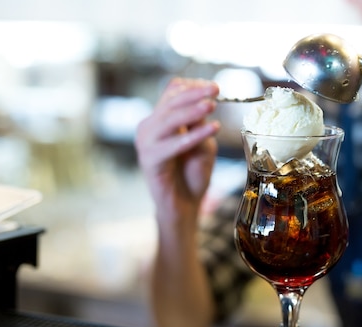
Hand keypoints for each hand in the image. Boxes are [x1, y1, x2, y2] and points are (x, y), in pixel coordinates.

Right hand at [136, 78, 220, 220]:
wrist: (184, 205)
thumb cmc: (193, 174)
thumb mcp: (202, 143)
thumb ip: (200, 124)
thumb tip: (205, 102)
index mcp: (160, 120)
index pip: (172, 93)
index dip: (192, 87)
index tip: (214, 86)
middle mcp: (149, 128)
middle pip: (170, 102)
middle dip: (194, 94)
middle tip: (215, 89)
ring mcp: (146, 143)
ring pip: (169, 120)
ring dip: (192, 111)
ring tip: (212, 106)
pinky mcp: (150, 160)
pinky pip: (173, 145)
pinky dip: (193, 136)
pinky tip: (212, 129)